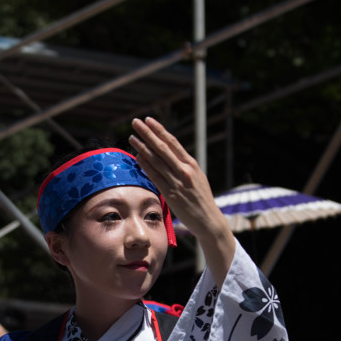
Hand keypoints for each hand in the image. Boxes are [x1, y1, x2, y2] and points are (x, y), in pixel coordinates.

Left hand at [128, 117, 234, 285]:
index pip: (173, 142)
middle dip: (148, 133)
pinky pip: (156, 177)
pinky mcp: (172, 194)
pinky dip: (146, 166)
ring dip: (143, 147)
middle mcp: (185, 170)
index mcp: (192, 164)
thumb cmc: (200, 199)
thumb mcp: (196, 178)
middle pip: (162, 147)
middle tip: (136, 122)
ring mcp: (178, 182)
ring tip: (132, 137)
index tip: (149, 120)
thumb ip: (183, 167)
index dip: (159, 130)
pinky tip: (138, 157)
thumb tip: (169, 157)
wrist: (208, 220)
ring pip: (157, 160)